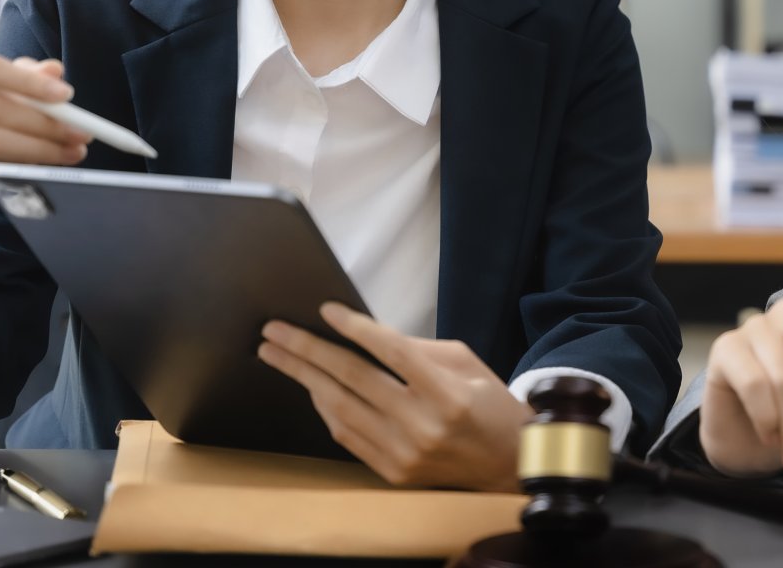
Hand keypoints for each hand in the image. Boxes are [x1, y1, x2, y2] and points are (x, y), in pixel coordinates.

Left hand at [258, 303, 532, 491]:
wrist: (508, 464)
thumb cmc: (488, 405)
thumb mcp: (465, 363)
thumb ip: (417, 349)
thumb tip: (365, 333)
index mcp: (448, 393)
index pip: (391, 352)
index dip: (355, 328)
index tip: (324, 310)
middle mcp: (423, 426)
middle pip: (353, 379)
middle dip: (307, 351)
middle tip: (274, 332)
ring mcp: (405, 453)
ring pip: (340, 408)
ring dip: (304, 378)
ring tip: (277, 356)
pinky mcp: (393, 472)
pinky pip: (346, 435)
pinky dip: (325, 408)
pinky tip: (310, 386)